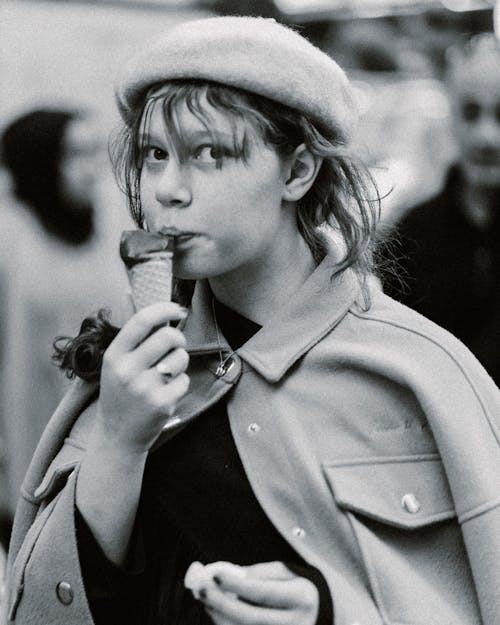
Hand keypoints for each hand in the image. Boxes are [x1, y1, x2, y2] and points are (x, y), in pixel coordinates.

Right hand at [97, 301, 189, 453]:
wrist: (118, 435)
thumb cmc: (120, 392)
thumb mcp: (115, 362)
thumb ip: (132, 336)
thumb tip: (135, 294)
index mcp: (114, 355)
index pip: (143, 320)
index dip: (165, 309)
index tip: (178, 309)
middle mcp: (127, 370)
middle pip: (169, 336)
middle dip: (178, 338)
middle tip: (174, 346)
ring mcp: (144, 388)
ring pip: (180, 357)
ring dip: (179, 362)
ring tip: (165, 374)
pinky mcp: (161, 404)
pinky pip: (184, 380)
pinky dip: (179, 384)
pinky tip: (165, 393)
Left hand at [200, 561, 318, 624]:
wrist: (324, 617)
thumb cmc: (299, 590)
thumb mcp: (288, 573)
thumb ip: (259, 574)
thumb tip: (227, 575)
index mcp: (301, 598)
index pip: (263, 593)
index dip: (237, 585)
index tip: (215, 572)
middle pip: (250, 618)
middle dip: (221, 603)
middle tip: (201, 588)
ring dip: (219, 616)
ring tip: (206, 597)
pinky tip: (218, 612)